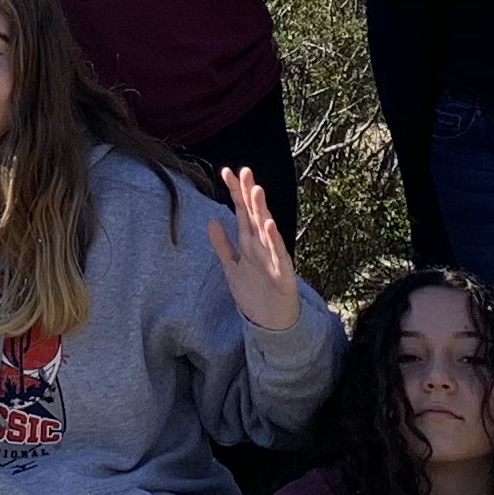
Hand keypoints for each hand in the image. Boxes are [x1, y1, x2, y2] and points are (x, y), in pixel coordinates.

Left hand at [208, 164, 304, 331]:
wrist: (272, 323)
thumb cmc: (254, 293)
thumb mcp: (231, 267)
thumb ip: (222, 245)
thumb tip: (211, 220)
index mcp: (249, 242)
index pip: (241, 212)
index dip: (235, 193)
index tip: (225, 172)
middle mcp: (262, 245)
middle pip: (254, 215)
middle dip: (249, 194)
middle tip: (244, 171)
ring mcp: (273, 257)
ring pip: (266, 230)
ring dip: (261, 210)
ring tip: (256, 190)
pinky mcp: (282, 273)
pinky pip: (277, 254)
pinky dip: (273, 240)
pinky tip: (269, 224)